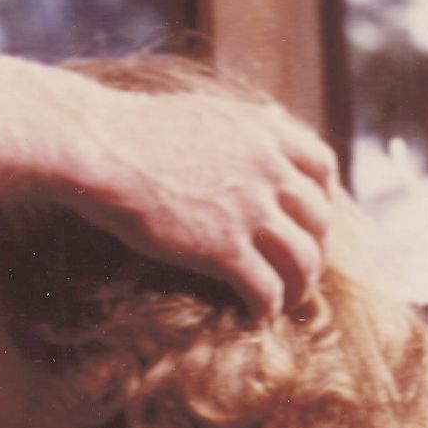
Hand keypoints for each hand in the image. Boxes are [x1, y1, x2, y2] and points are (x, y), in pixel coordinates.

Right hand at [77, 87, 338, 316]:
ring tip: (285, 300)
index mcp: (265, 132)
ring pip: (302, 260)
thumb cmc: (138, 129)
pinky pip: (266, 289)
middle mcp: (268, 170)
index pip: (322, 166)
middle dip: (315, 249)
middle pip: (319, 220)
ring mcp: (250, 211)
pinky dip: (267, 308)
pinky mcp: (224, 249)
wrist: (103, 149)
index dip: (323, 196)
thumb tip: (268, 124)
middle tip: (299, 267)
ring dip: (299, 286)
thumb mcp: (206, 112)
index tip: (308, 218)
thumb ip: (244, 125)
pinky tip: (254, 316)